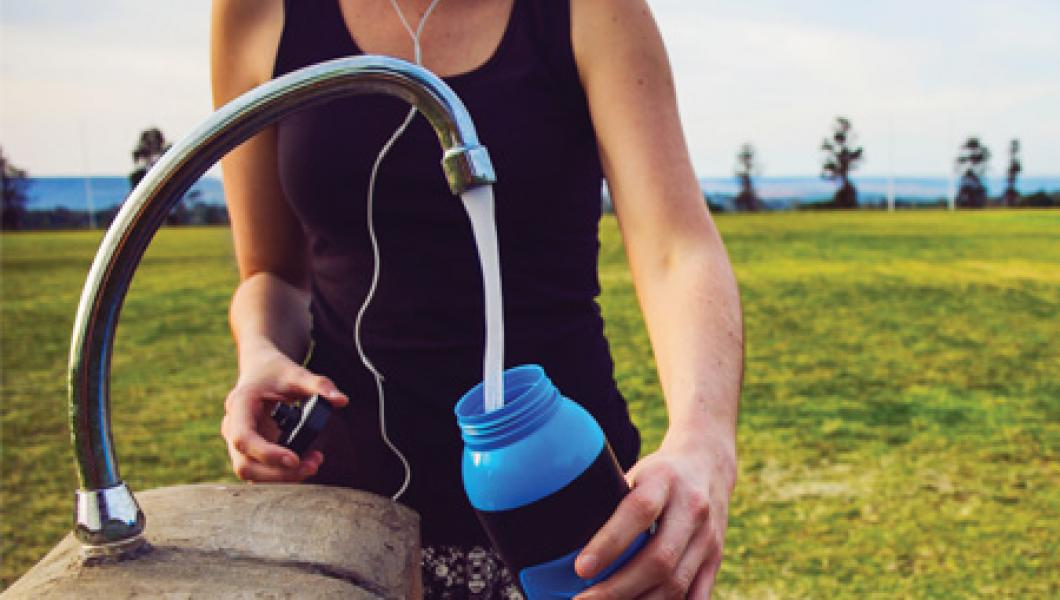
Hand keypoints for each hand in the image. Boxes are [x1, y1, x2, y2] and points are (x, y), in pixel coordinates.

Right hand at [221, 348, 347, 481]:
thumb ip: (318, 385)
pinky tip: (305, 464)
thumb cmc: (275, 372)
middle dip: (279, 473)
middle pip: (245, 464)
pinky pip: (260, 470)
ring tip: (313, 464)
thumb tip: (341, 400)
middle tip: (312, 466)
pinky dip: (282, 473)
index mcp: (239, 405)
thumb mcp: (296, 372)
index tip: (294, 459)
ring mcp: (238, 442)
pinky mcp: (249, 451)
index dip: (267, 454)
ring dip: (282, 476)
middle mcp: (232, 427)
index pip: (244, 438)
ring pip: (251, 472)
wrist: (260, 371)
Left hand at [574, 435, 735, 598]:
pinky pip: (695, 596)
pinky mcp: (716, 559)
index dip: (609, 544)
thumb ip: (611, 503)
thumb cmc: (657, 474)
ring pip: (676, 585)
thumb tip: (568, 539)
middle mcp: (692, 509)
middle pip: (658, 560)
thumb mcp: (634, 473)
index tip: (581, 569)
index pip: (638, 512)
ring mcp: (708, 537)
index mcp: (664, 481)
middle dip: (617, 589)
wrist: (709, 464)